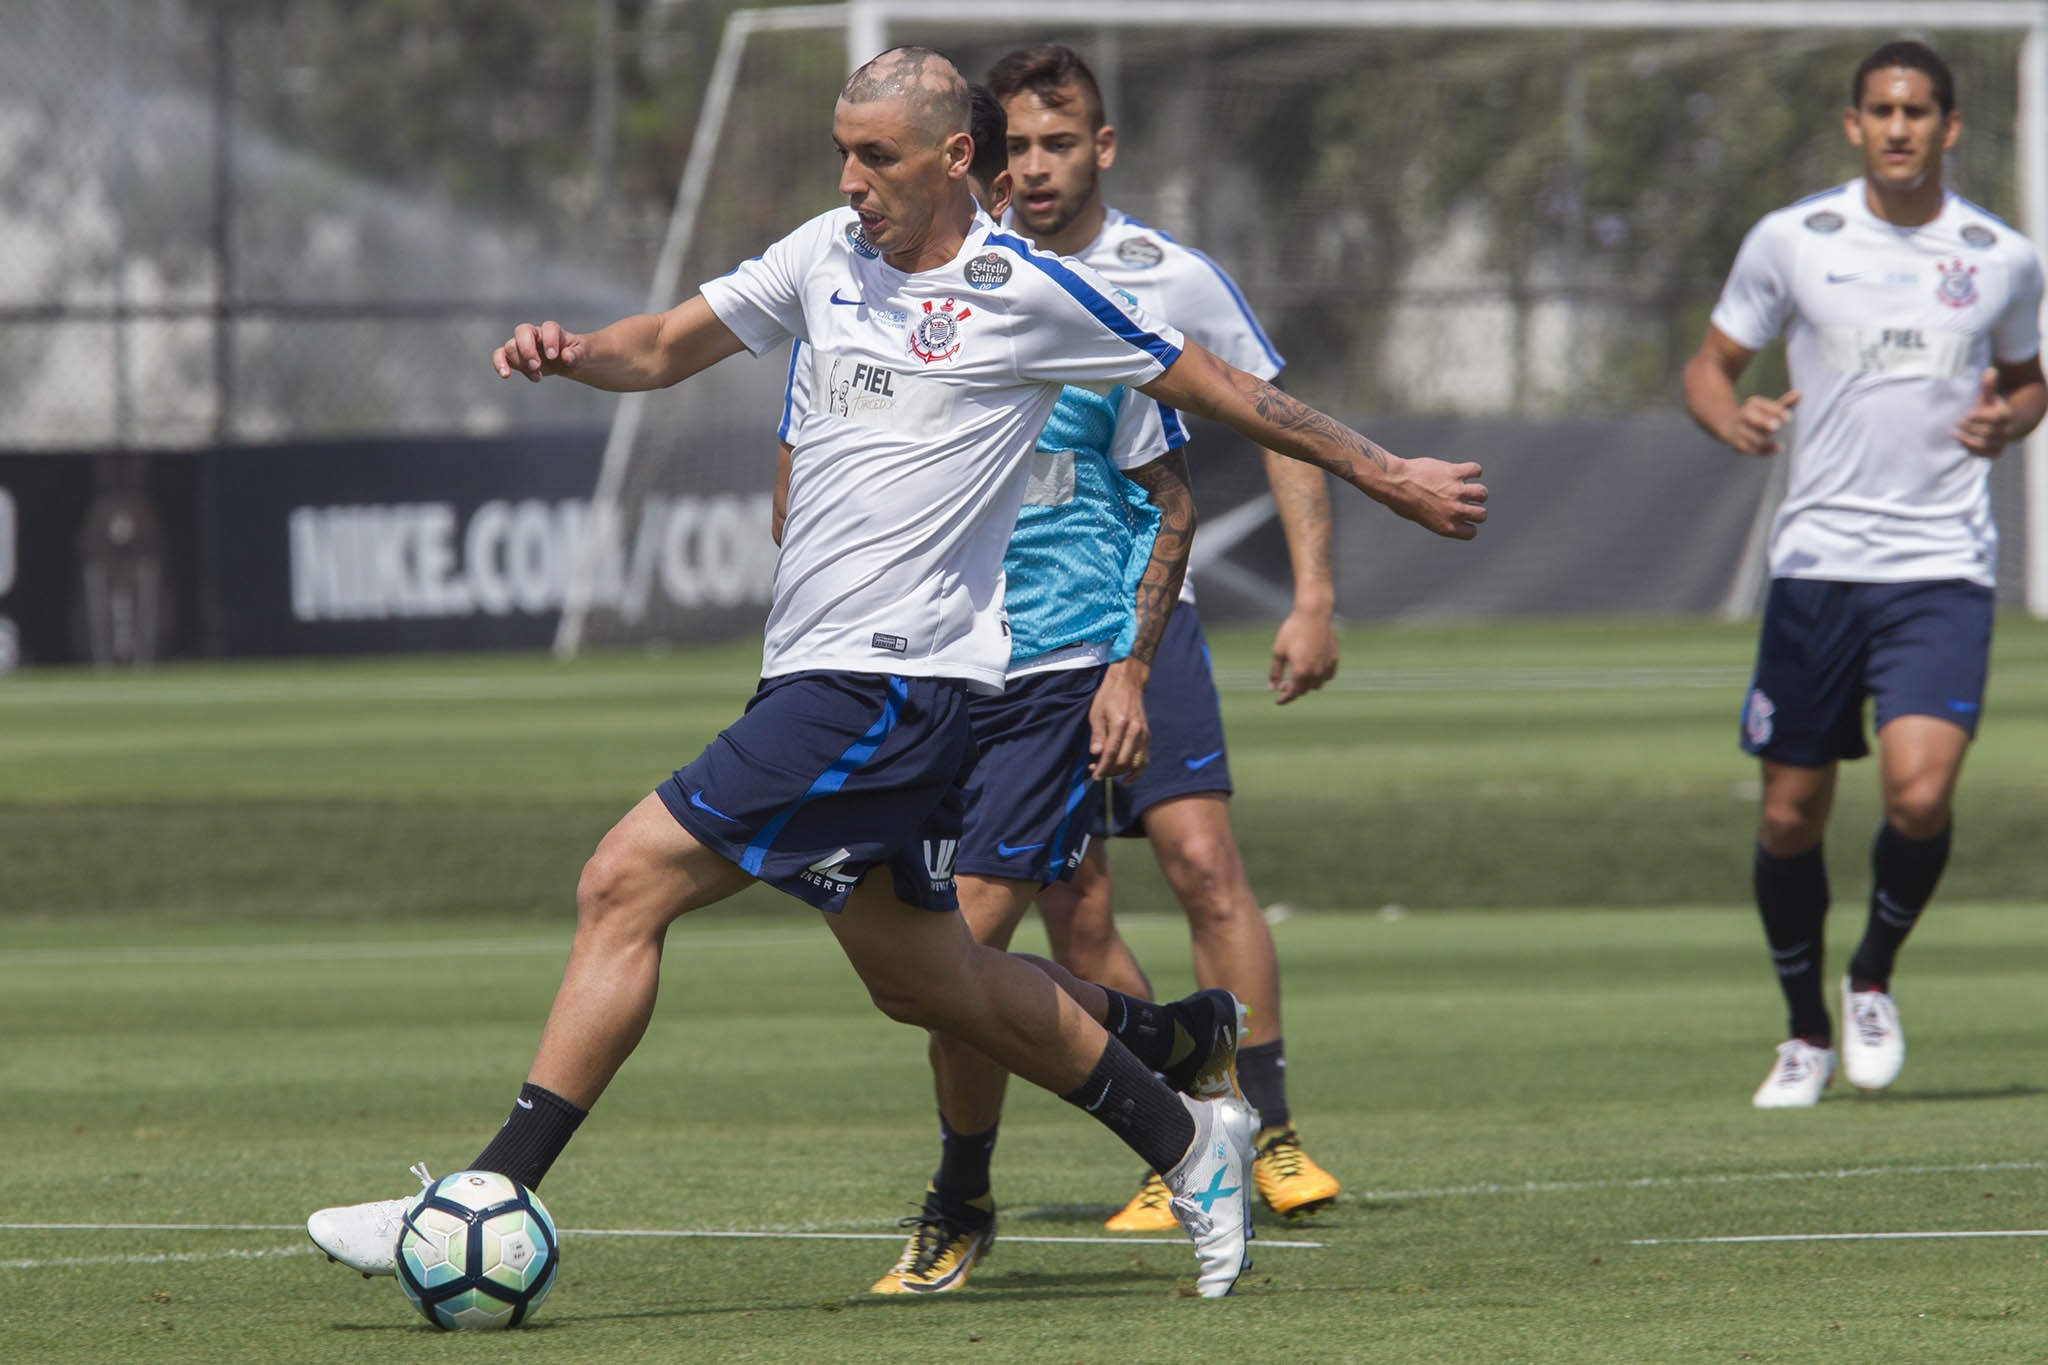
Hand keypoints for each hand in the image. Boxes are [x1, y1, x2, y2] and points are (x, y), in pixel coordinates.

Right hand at [492, 320, 588, 381]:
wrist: (567, 360)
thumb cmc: (575, 354)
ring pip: (511, 345)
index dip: (550, 340)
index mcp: (552, 330)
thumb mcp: (582, 354)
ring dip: (520, 362)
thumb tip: (566, 356)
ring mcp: (522, 344)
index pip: (549, 327)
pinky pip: (501, 355)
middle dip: (527, 349)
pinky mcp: (515, 357)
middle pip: (522, 331)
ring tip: (537, 375)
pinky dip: (499, 364)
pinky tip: (506, 375)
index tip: (554, 356)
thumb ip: (577, 354)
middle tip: (537, 365)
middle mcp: (535, 334)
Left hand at [1088, 659, 1150, 778]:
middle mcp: (1135, 730)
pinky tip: (1127, 779)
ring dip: (1120, 772)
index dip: (1102, 767)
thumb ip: (1097, 734)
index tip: (1094, 775)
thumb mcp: (1096, 713)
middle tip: (1096, 771)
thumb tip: (1096, 754)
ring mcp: (1143, 734)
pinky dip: (1137, 771)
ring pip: (1134, 762)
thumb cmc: (1109, 697)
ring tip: (1108, 772)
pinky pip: (1144, 759)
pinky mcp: (1147, 736)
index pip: (1111, 753)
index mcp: (1120, 723)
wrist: (1128, 683)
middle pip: (1123, 761)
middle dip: (1109, 771)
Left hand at [1269, 606, 1337, 703]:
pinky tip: (1313, 670)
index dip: (1284, 699)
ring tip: (1299, 676)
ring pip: (1317, 685)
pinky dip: (1319, 677)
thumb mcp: (1278, 651)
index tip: (1278, 701)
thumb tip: (1271, 688)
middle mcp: (1316, 672)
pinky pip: (1327, 676)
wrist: (1314, 614)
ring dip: (1307, 685)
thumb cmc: (1293, 630)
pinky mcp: (1334, 659)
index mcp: (1301, 671)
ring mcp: (1327, 666)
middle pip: (1304, 690)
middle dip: (1293, 690)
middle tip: (1284, 684)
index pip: (1292, 693)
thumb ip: (1275, 672)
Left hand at [1380, 456, 1487, 539]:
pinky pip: (1476, 470)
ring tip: (1463, 487)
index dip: (1468, 524)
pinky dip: (1472, 470)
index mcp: (1446, 526)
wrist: (1394, 482)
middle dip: (1475, 508)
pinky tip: (1462, 471)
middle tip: (1462, 502)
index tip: (1461, 518)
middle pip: (1481, 514)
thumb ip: (1441, 517)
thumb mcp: (1422, 518)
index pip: (1471, 532)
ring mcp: (1456, 491)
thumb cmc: (1401, 501)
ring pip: (1482, 493)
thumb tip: (1454, 511)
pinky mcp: (1455, 473)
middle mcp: (1454, 511)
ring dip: (1475, 490)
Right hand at [1724, 388, 1800, 454]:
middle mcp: (1744, 415)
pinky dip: (1761, 451)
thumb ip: (1785, 403)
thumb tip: (1799, 394)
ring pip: (1748, 436)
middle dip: (1762, 422)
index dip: (1776, 411)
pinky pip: (1747, 448)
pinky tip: (1776, 449)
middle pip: (1751, 418)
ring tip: (1779, 445)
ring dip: (1762, 441)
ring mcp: (1739, 429)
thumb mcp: (1770, 408)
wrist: (1730, 424)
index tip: (1789, 418)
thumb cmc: (1759, 415)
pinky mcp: (1737, 442)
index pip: (1764, 406)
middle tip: (1776, 427)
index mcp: (1753, 404)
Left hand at [1953, 368, 2015, 456]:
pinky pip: (1984, 454)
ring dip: (1968, 439)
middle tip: (1956, 422)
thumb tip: (1990, 371)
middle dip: (1970, 427)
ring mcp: (2001, 443)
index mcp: (2006, 415)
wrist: (1999, 425)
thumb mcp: (1988, 397)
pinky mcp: (1994, 452)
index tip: (1967, 414)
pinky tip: (1960, 442)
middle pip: (1988, 431)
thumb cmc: (1988, 408)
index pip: (1996, 418)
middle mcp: (2006, 430)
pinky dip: (1971, 450)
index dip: (1981, 417)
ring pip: (1985, 444)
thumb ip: (1988, 386)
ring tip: (1953, 433)